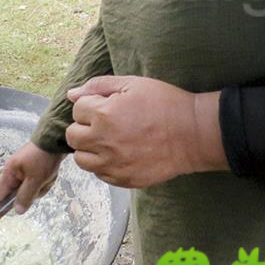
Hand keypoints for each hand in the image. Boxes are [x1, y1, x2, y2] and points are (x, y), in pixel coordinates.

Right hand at [0, 142, 63, 218]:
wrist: (54, 140)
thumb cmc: (42, 157)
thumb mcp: (35, 179)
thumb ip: (26, 196)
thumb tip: (16, 211)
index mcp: (9, 174)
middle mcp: (13, 175)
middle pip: (16, 196)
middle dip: (31, 194)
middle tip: (36, 188)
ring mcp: (23, 174)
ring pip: (30, 192)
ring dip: (41, 187)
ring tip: (49, 175)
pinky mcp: (33, 172)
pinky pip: (37, 186)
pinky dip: (45, 183)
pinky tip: (52, 173)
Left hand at [65, 76, 226, 188]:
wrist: (193, 134)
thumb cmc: (164, 104)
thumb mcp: (133, 84)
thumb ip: (99, 86)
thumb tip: (72, 94)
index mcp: (104, 114)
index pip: (77, 109)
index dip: (92, 104)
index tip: (107, 105)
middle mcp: (103, 141)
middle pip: (73, 135)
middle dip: (84, 126)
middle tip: (105, 123)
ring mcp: (112, 164)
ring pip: (81, 159)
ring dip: (89, 148)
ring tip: (109, 140)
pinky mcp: (123, 179)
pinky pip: (99, 174)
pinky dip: (103, 164)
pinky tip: (120, 154)